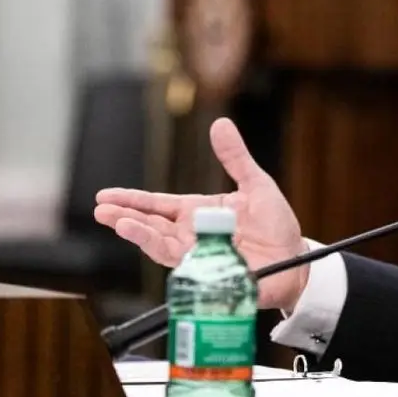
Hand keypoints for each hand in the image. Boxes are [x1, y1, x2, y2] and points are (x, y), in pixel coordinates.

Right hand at [94, 118, 309, 310]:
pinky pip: (184, 264)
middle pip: (151, 225)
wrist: (295, 260)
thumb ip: (235, 157)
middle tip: (102, 210)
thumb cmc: (276, 225)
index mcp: (199, 212)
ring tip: (120, 223)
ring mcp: (198, 255)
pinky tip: (152, 244)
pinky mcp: (208, 272)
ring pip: (160, 245)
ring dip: (140, 235)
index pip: (159, 205)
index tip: (105, 195)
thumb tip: (220, 123)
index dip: (133, 200)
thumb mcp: (256, 184)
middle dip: (125, 217)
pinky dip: (167, 254)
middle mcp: (192, 234)